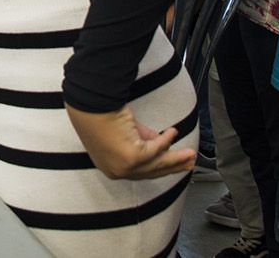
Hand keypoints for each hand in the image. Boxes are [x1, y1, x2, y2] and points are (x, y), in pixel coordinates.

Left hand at [66, 104, 194, 179]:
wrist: (88, 105)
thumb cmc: (97, 114)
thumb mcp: (124, 132)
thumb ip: (143, 140)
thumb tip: (163, 143)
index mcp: (110, 167)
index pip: (140, 173)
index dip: (160, 169)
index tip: (174, 165)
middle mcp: (116, 171)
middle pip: (151, 172)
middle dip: (173, 167)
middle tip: (188, 164)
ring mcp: (123, 167)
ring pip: (157, 164)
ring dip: (176, 158)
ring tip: (190, 154)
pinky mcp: (132, 157)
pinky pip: (155, 149)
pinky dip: (166, 140)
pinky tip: (172, 132)